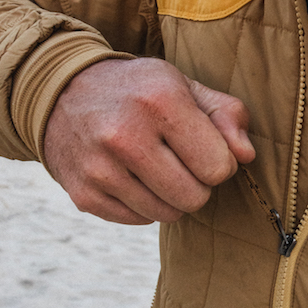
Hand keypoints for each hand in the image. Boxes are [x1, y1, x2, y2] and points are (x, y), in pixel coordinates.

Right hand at [43, 57, 255, 224]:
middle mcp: (124, 136)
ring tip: (156, 167)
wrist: (62, 92)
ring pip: (168, 215)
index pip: (218, 168)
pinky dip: (144, 205)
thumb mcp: (187, 87)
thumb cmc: (141, 91)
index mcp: (160, 102)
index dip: (219, 161)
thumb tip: (245, 156)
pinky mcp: (83, 194)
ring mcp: (99, 168)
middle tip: (180, 160)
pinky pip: (139, 220)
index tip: (201, 146)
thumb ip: (228, 115)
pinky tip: (132, 176)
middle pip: (195, 198)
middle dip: (197, 183)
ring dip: (172, 197)